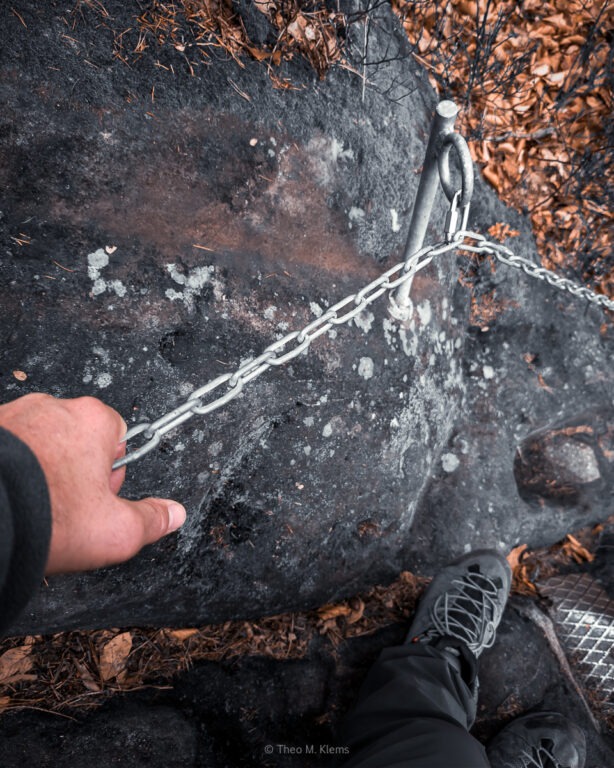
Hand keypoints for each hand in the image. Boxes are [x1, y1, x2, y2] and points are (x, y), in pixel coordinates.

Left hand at [0, 393, 185, 573]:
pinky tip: (11, 499)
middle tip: (66, 506)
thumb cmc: (45, 518)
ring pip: (38, 443)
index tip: (98, 498)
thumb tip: (172, 514)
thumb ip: (152, 519)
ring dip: (39, 469)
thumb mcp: (117, 532)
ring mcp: (12, 416)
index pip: (118, 436)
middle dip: (74, 469)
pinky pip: (6, 449)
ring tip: (33, 506)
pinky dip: (9, 470)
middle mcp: (52, 407)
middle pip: (77, 438)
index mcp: (93, 419)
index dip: (112, 473)